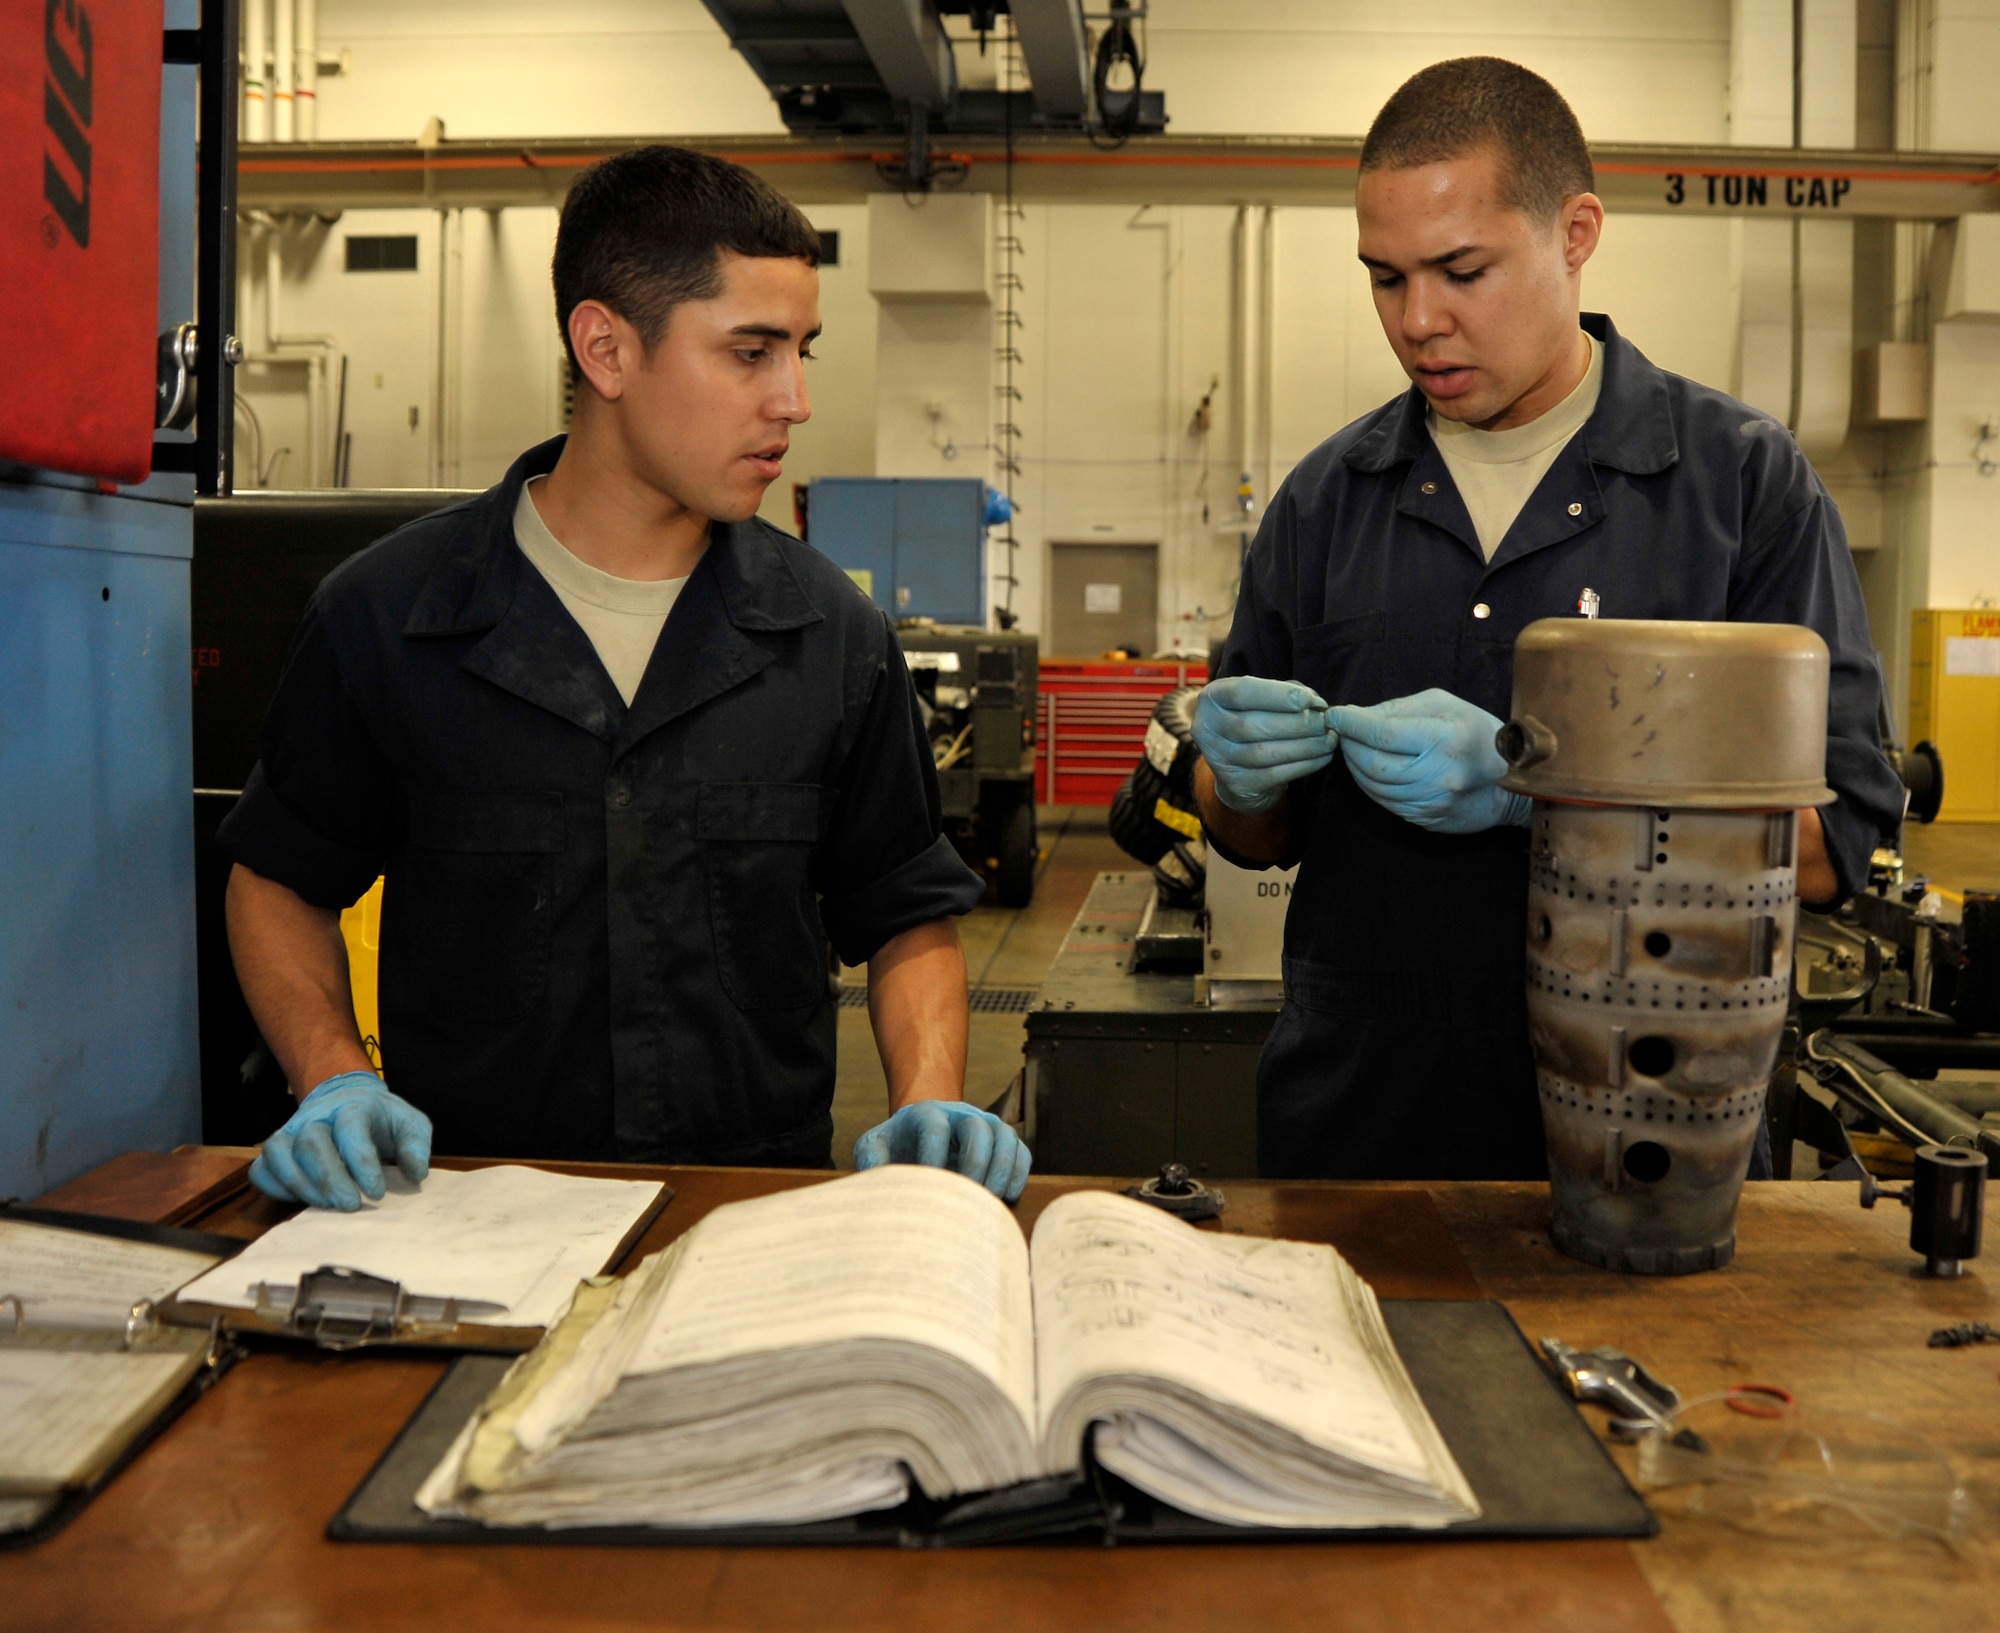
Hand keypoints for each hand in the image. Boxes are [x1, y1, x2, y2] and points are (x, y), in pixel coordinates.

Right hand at [249, 1071, 433, 1210]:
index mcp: (352, 1105)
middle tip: (351, 1206)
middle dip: (329, 1178)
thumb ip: (416, 1145)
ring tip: (327, 1207)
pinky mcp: (276, 1150)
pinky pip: (262, 1169)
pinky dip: (275, 1188)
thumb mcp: (409, 1124)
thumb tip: (416, 1173)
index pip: (351, 1128)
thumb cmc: (381, 1119)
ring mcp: (291, 1131)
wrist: (348, 1101)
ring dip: (301, 1185)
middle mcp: (316, 1115)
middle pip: (311, 1142)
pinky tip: (301, 1202)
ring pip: (279, 1153)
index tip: (377, 1192)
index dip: (362, 1162)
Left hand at [852, 1100, 1030, 1201]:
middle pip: (977, 1128)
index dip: (933, 1155)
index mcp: (926, 1114)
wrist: (923, 1132)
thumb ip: (870, 1159)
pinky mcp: (1005, 1143)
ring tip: (991, 1199)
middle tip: (969, 1194)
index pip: (935, 1128)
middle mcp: (961, 1115)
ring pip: (1005, 1137)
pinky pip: (1021, 1153)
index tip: (929, 1184)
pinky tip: (1007, 1196)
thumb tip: (875, 1180)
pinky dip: (1018, 1173)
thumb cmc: (898, 1144)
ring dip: (1001, 1169)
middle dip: (975, 1162)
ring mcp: (987, 1126)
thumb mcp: (875, 1146)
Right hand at [1191, 676, 1337, 814]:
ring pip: (1264, 752)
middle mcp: (1207, 727)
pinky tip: (1321, 757)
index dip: (1277, 695)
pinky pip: (1273, 775)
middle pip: (1253, 725)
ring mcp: (1218, 758)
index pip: (1242, 692)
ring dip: (1304, 746)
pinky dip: (1303, 766)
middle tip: (1325, 722)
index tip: (1309, 699)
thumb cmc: (1257, 719)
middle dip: (1297, 723)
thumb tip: (1314, 703)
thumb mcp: (1263, 699)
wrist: (1240, 767)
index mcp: (1213, 697)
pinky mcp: (1235, 783)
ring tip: (1329, 740)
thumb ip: (1285, 692)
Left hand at [1328, 689, 1532, 834]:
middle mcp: (1438, 774)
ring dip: (1355, 766)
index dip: (1351, 724)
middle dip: (1349, 745)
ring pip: (1374, 786)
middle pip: (1372, 763)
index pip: (1383, 733)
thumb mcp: (1445, 705)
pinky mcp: (1426, 818)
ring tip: (1353, 749)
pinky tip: (1370, 770)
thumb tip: (1357, 715)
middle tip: (1342, 732)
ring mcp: (1431, 801)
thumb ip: (1399, 708)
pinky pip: (1385, 802)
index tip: (1335, 715)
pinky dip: (1370, 784)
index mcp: (1446, 738)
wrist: (1512, 783)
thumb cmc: (1477, 732)